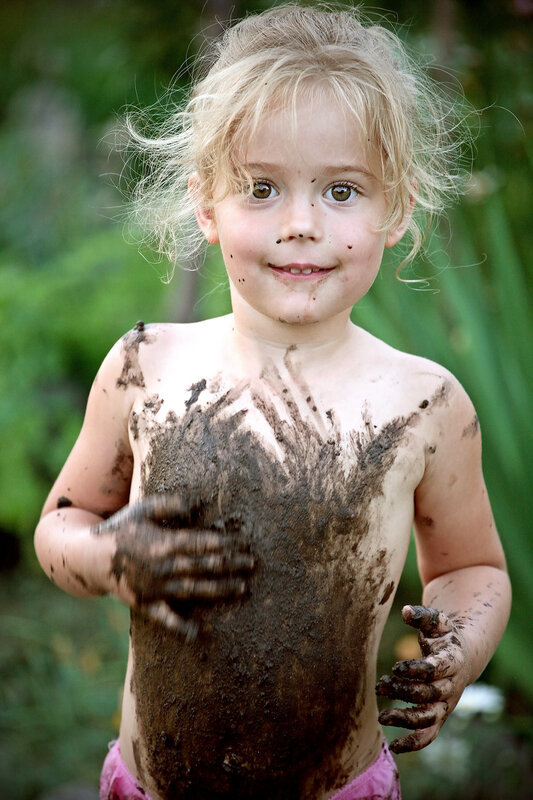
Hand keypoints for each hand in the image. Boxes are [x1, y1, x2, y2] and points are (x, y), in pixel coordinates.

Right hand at [92, 494, 254, 638]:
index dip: (224, 543)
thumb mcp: (142, 509)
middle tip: (252, 564)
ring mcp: (156, 588)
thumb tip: (195, 503)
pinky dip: (181, 627)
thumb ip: (169, 504)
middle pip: (203, 566)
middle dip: (230, 565)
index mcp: (164, 543)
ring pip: (194, 589)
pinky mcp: (146, 604)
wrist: (89, 557)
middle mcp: (163, 567)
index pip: (201, 543)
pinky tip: (198, 635)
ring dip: (219, 589)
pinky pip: (165, 618)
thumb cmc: (121, 529)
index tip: (244, 543)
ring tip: (242, 588)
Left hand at [376, 604, 468, 752]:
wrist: (464, 655)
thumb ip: (423, 616)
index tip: (395, 668)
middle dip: (403, 692)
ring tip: (382, 716)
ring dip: (405, 719)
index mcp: (452, 662)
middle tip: (381, 685)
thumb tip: (406, 610)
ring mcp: (446, 704)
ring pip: (428, 719)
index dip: (416, 670)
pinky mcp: (439, 716)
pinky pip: (429, 735)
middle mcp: (451, 687)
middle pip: (428, 695)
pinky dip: (414, 743)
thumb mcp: (437, 621)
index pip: (435, 670)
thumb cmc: (444, 636)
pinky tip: (394, 745)